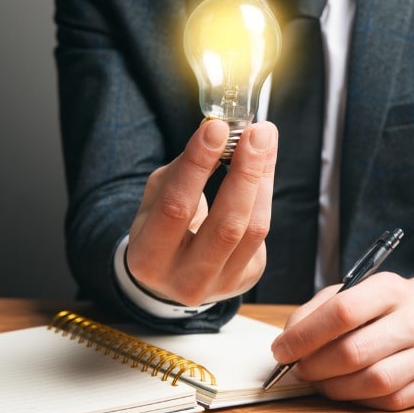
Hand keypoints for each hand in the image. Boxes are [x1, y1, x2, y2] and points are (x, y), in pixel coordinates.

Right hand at [126, 119, 277, 305]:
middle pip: (226, 225)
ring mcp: (221, 284)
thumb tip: (223, 134)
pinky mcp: (247, 278)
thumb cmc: (163, 225)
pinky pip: (261, 232)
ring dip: (263, 179)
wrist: (173, 275)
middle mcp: (186, 280)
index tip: (217, 129)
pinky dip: (264, 194)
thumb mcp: (157, 197)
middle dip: (245, 173)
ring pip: (253, 229)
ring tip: (264, 140)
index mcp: (149, 259)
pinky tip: (260, 169)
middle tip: (256, 133)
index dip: (198, 165)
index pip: (176, 207)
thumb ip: (185, 170)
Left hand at [271, 273, 413, 409]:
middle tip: (299, 369)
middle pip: (354, 352)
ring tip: (320, 381)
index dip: (305, 335)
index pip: (342, 312)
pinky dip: (359, 398)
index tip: (282, 349)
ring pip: (372, 381)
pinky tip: (348, 388)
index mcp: (391, 289)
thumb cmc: (389, 305)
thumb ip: (318, 310)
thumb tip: (288, 341)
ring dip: (334, 387)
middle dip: (315, 366)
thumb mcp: (356, 290)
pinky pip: (389, 400)